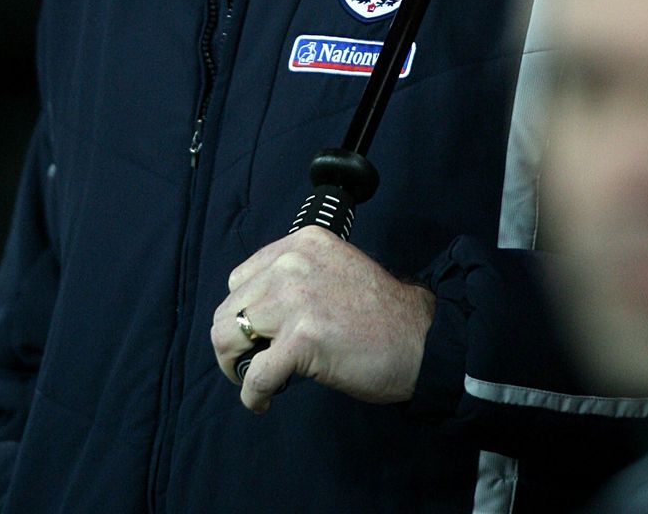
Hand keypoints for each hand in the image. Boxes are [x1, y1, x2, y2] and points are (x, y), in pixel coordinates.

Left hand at [210, 227, 435, 413]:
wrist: (419, 339)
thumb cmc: (380, 314)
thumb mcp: (333, 270)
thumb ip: (297, 277)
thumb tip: (258, 312)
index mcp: (299, 244)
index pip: (241, 279)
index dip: (243, 313)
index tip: (255, 336)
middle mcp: (291, 263)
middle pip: (229, 309)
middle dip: (232, 342)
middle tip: (250, 366)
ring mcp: (294, 299)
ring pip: (228, 336)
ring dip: (234, 366)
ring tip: (253, 383)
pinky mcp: (301, 338)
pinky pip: (255, 375)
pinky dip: (252, 396)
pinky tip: (263, 402)